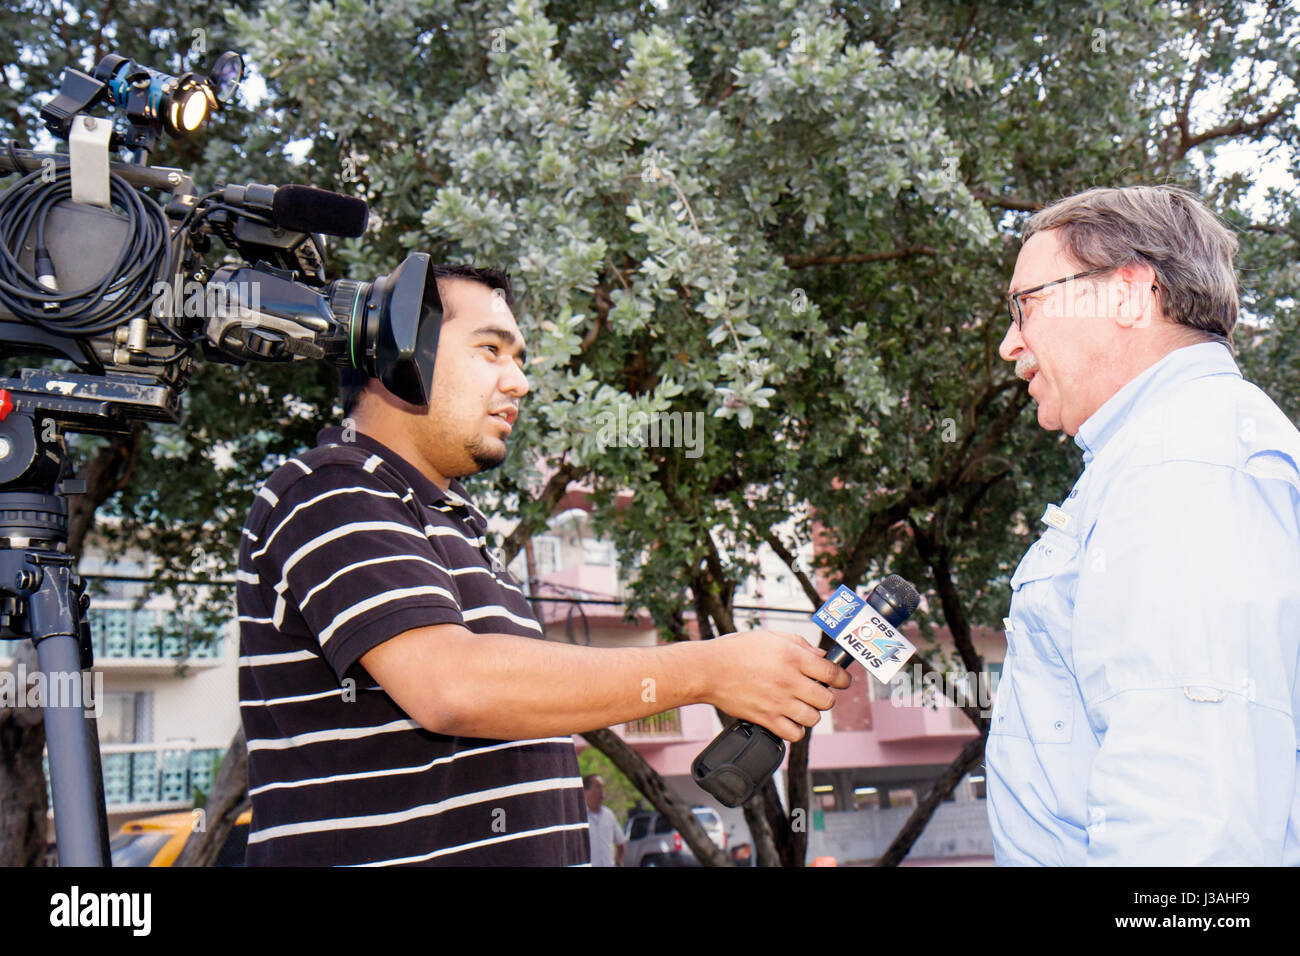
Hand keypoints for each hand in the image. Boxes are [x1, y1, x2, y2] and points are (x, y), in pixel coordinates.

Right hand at [702, 630, 850, 742]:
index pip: (833, 673)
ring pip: (813, 718)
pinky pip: (794, 733)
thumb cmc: (738, 650)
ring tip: (801, 705)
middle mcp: (789, 681)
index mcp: (793, 658)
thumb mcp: (772, 636)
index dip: (843, 679)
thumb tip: (822, 657)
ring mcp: (778, 702)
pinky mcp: (766, 719)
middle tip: (816, 692)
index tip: (843, 681)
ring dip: (811, 712)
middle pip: (827, 700)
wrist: (709, 669)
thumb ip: (800, 645)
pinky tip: (789, 718)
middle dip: (826, 696)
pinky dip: (795, 728)